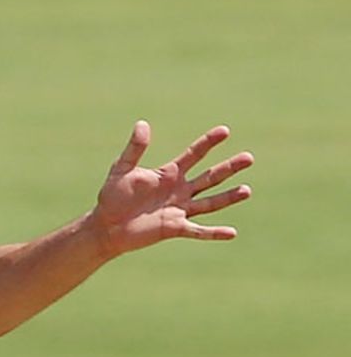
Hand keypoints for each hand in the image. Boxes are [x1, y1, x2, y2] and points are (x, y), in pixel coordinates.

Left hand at [94, 121, 252, 254]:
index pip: (194, 154)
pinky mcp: (174, 228)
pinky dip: (213, 232)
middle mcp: (179, 191)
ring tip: (247, 190)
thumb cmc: (112, 196)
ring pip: (209, 202)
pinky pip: (198, 230)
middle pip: (210, 177)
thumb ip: (135, 149)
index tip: (224, 131)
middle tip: (249, 158)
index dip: (208, 143)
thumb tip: (143, 124)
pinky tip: (232, 232)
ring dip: (228, 196)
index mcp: (169, 174)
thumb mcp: (122, 169)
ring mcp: (179, 210)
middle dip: (229, 168)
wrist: (106, 226)